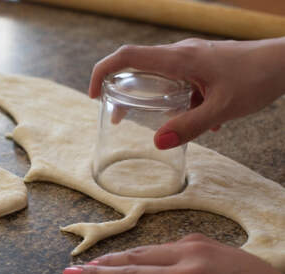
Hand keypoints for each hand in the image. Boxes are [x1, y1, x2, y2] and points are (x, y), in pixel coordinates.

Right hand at [89, 38, 284, 148]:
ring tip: (156, 121)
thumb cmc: (257, 78)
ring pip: (158, 74)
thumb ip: (189, 126)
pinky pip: (178, 77)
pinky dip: (175, 96)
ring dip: (150, 96)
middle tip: (119, 117)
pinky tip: (197, 115)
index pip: (126, 56)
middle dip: (122, 91)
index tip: (94, 94)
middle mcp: (180, 53)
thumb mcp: (223, 108)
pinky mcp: (202, 63)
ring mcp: (191, 56)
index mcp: (178, 59)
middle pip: (136, 66)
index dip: (102, 72)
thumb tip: (157, 142)